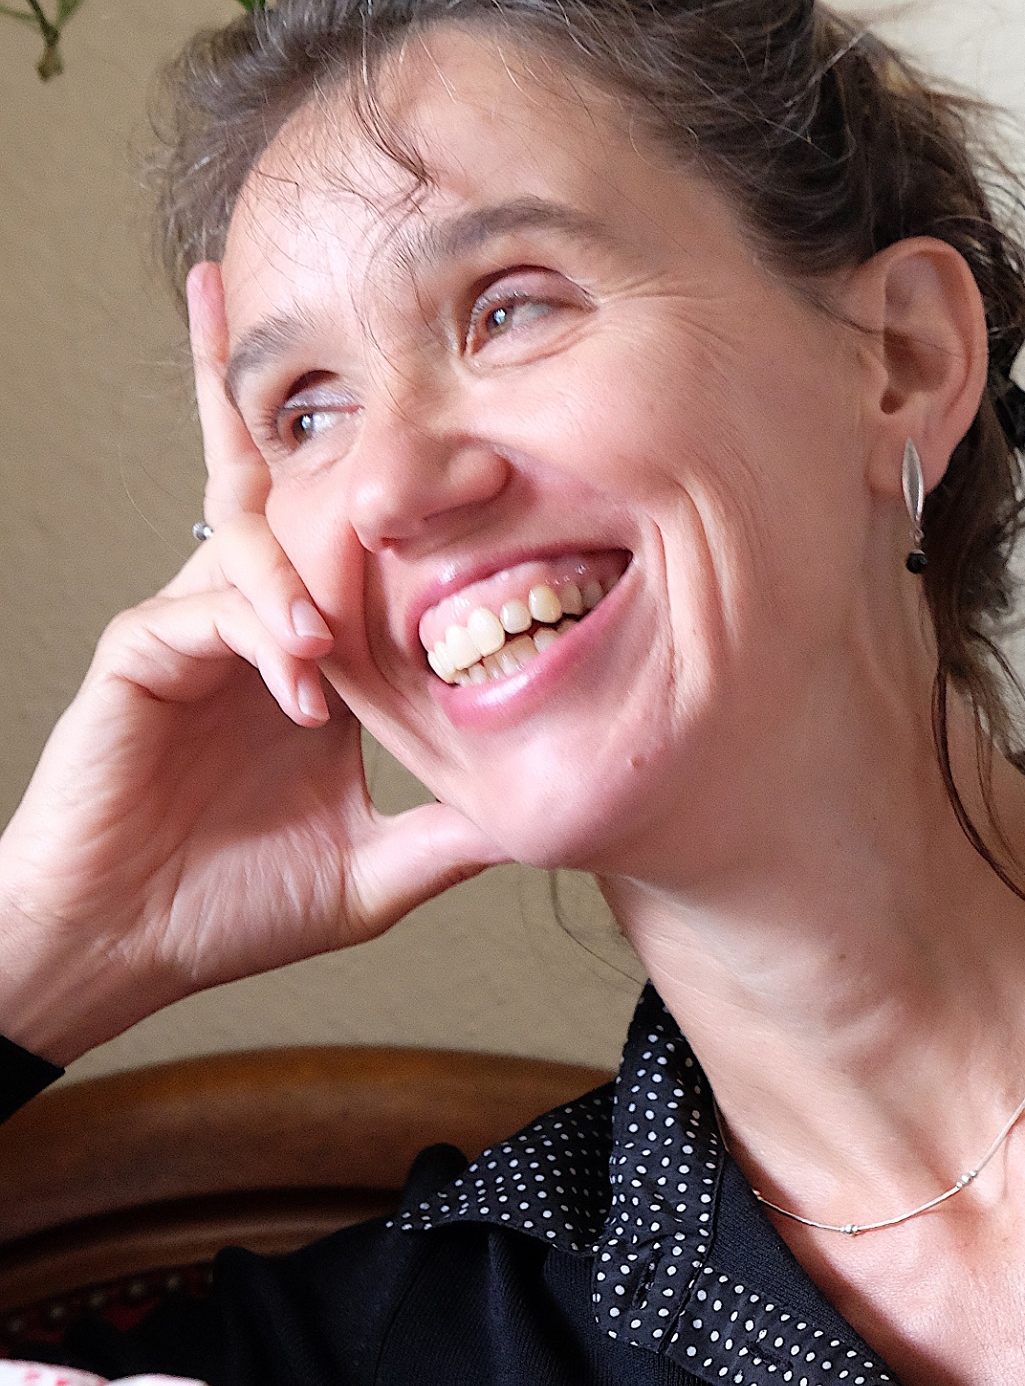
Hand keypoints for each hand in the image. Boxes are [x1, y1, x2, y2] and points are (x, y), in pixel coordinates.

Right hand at [0, 263, 507, 1064]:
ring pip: (255, 534)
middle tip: (441, 435)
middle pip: (285, 493)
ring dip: (311, 576)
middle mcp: (255, 623)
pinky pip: (208, 605)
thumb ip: (446, 841)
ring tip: (336, 649)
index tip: (497, 481)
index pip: (359, 556)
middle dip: (334, 442)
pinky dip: (263, 630)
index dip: (417, 513)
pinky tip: (299, 680)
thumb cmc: (228, 911)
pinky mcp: (142, 650)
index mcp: (313, 661)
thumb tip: (541, 827)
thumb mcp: (370, 874)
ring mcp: (196, 629)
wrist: (121, 950)